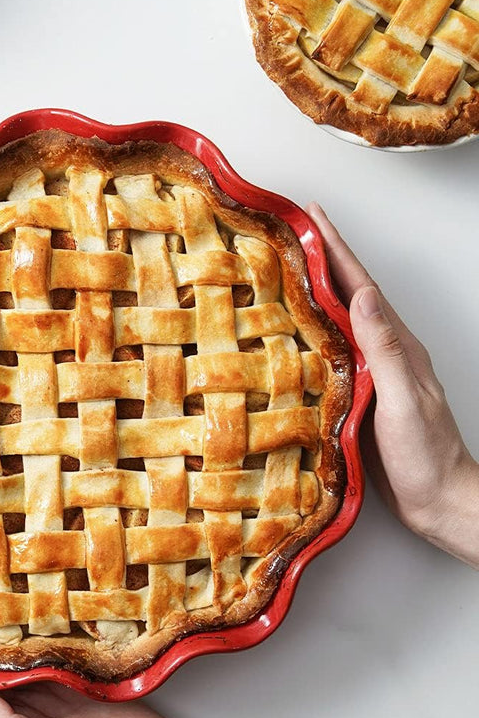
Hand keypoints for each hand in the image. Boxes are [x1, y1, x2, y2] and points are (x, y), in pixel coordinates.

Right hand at [308, 203, 478, 567]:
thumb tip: (361, 298)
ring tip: (279, 272)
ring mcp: (370, 374)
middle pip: (345, 295)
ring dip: (310, 293)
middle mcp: (383, 353)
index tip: (312, 217)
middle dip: (319, 259)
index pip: (360, 287)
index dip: (336, 250)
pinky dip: (308, 333)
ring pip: (334, 322)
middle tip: (286, 232)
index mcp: (396, 346)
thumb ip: (385, 350)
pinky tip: (289, 334)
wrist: (437, 500)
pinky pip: (327, 353)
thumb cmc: (426, 455)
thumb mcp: (405, 399)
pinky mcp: (356, 397)